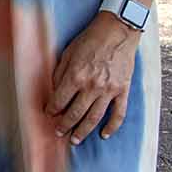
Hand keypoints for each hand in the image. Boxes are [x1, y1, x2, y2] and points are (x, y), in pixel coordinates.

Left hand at [46, 12, 139, 144]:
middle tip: (59, 132)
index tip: (48, 114)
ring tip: (75, 140)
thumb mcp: (68, 53)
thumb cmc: (90, 40)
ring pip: (94, 118)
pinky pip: (118, 114)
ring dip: (83, 131)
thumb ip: (60, 73)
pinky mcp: (122, 90)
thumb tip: (54, 91)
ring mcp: (109, 90)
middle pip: (76, 113)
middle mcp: (92, 86)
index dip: (51, 110)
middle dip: (65, 125)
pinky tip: (104, 134)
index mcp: (76, 75)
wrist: (117, 31)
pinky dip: (111, 127)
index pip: (59, 100)